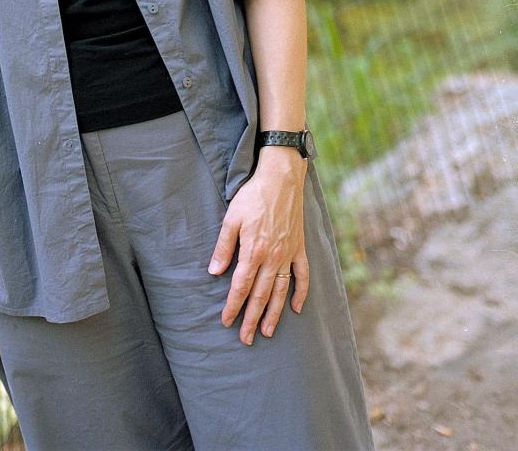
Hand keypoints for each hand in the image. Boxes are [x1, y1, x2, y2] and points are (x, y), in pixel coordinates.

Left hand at [207, 147, 309, 344]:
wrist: (281, 179)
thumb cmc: (252, 196)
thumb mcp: (231, 218)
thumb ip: (224, 247)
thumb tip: (214, 271)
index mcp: (253, 251)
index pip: (240, 286)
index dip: (233, 306)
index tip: (226, 321)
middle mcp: (272, 257)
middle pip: (260, 295)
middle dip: (251, 318)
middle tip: (245, 339)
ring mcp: (288, 254)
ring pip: (280, 291)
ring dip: (274, 313)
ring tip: (266, 331)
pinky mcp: (299, 248)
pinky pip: (302, 276)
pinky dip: (301, 293)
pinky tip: (297, 308)